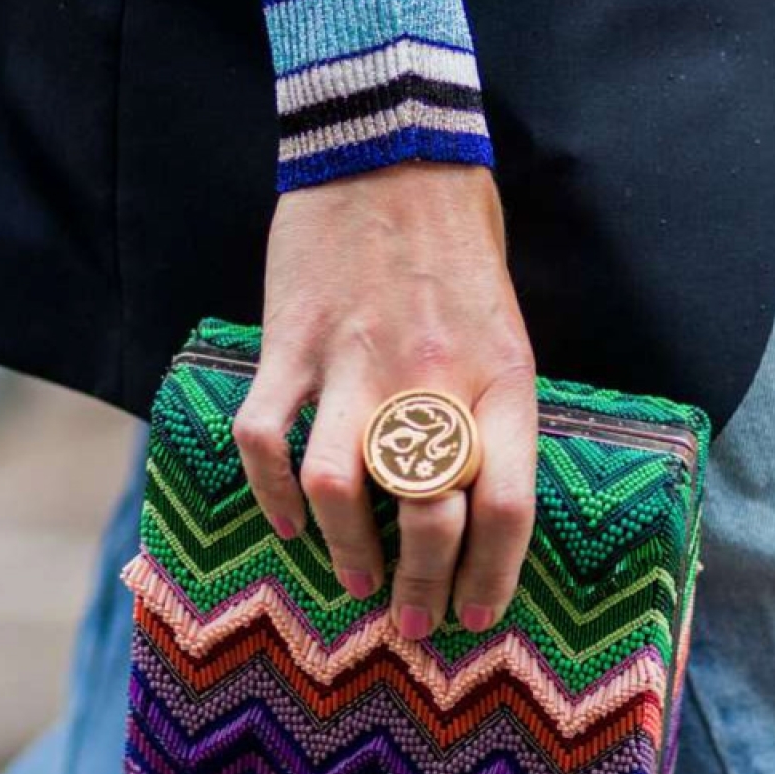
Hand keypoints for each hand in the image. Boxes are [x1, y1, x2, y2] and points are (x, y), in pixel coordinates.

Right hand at [233, 163, 536, 639]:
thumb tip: (473, 513)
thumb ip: (492, 418)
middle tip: (412, 623)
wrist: (393, 150)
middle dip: (420, 588)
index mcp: (499, 380)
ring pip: (338, 491)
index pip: (507, 507)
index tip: (477, 615)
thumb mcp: (507, 335)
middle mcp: (429, 380)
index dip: (493, 578)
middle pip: (427, 516)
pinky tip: (287, 521)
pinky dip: (271, 492)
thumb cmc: (460, 254)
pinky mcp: (289, 343)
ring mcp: (351, 363)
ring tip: (356, 581)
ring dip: (346, 551)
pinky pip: (266, 439)